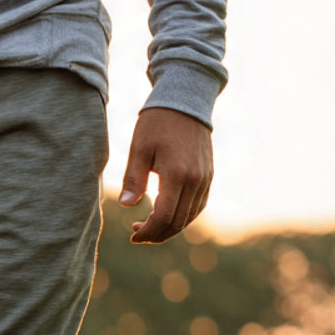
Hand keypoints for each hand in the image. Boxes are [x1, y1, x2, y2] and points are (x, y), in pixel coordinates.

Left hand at [118, 107, 213, 243]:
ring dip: (170, 228)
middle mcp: (196, 179)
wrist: (186, 100)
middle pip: (178, 222)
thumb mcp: (139, 149)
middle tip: (137, 233)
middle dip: (157, 234)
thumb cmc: (157, 123)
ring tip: (149, 226)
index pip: (164, 216)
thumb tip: (126, 205)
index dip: (148, 231)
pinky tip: (167, 215)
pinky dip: (183, 216)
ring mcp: (205, 178)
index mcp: (177, 174)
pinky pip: (198, 205)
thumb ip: (134, 179)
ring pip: (190, 216)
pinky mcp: (208, 175)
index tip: (133, 235)